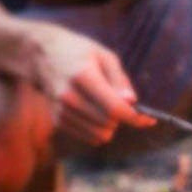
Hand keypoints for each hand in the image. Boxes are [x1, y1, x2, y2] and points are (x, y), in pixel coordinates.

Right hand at [24, 21, 154, 146]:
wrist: (41, 55)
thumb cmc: (79, 53)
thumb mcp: (104, 56)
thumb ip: (119, 80)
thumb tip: (132, 102)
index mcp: (83, 77)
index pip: (114, 108)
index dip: (135, 117)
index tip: (149, 118)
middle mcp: (69, 96)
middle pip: (109, 124)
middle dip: (122, 118)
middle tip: (121, 104)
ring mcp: (61, 111)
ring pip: (100, 135)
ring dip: (110, 126)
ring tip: (105, 107)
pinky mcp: (58, 121)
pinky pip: (89, 138)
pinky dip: (98, 130)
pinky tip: (94, 112)